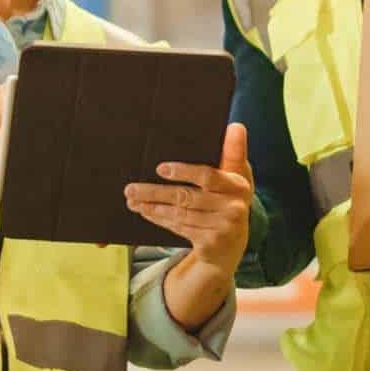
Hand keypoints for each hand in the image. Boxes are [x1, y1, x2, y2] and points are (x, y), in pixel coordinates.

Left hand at [124, 123, 253, 273]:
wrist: (233, 244)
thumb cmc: (229, 199)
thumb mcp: (236, 175)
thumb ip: (233, 151)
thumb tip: (236, 126)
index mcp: (239, 185)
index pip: (208, 176)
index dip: (183, 171)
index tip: (160, 168)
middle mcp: (234, 207)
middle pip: (187, 197)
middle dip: (155, 192)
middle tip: (131, 188)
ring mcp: (223, 228)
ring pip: (179, 213)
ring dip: (152, 206)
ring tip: (133, 199)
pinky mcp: (211, 244)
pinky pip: (179, 227)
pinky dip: (161, 219)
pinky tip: (146, 212)